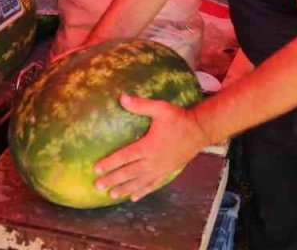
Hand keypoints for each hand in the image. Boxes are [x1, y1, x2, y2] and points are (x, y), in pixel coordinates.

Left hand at [93, 95, 208, 201]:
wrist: (200, 131)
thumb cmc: (179, 119)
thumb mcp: (160, 109)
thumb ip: (141, 105)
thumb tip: (122, 98)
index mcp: (148, 146)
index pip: (124, 157)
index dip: (109, 163)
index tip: (96, 169)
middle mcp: (152, 161)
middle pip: (128, 173)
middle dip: (112, 179)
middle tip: (98, 185)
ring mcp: (160, 169)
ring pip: (139, 182)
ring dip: (125, 188)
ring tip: (112, 195)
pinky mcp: (167, 172)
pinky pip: (153, 185)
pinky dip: (142, 191)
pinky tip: (134, 197)